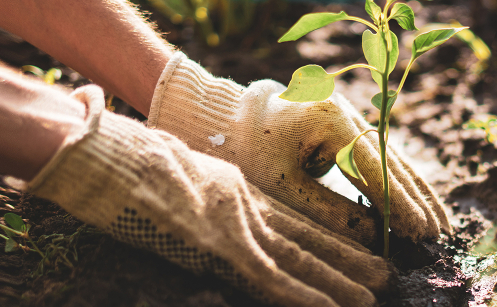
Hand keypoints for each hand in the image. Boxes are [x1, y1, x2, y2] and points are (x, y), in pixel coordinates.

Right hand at [25, 85, 393, 306]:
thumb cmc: (135, 161)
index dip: (327, 236)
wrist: (112, 152)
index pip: (293, 219)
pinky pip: (269, 276)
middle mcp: (245, 206)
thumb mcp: (184, 173)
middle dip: (345, 257)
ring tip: (373, 293)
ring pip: (296, 258)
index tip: (358, 247)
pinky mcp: (218, 244)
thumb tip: (220, 208)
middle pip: (304, 237)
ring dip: (336, 279)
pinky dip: (301, 295)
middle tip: (385, 273)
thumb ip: (211, 191)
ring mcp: (233, 225)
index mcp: (237, 190)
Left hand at [149, 52, 450, 246]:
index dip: (399, 203)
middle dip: (417, 200)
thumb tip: (374, 238)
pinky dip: (396, 181)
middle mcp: (346, 112)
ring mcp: (348, 115)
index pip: (375, 168)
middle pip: (391, 161)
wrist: (226, 118)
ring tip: (439, 222)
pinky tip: (414, 201)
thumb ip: (328, 211)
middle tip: (441, 234)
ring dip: (415, 191)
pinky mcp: (344, 125)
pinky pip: (378, 156)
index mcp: (330, 120)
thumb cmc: (246, 150)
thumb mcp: (282, 186)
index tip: (422, 232)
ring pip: (390, 157)